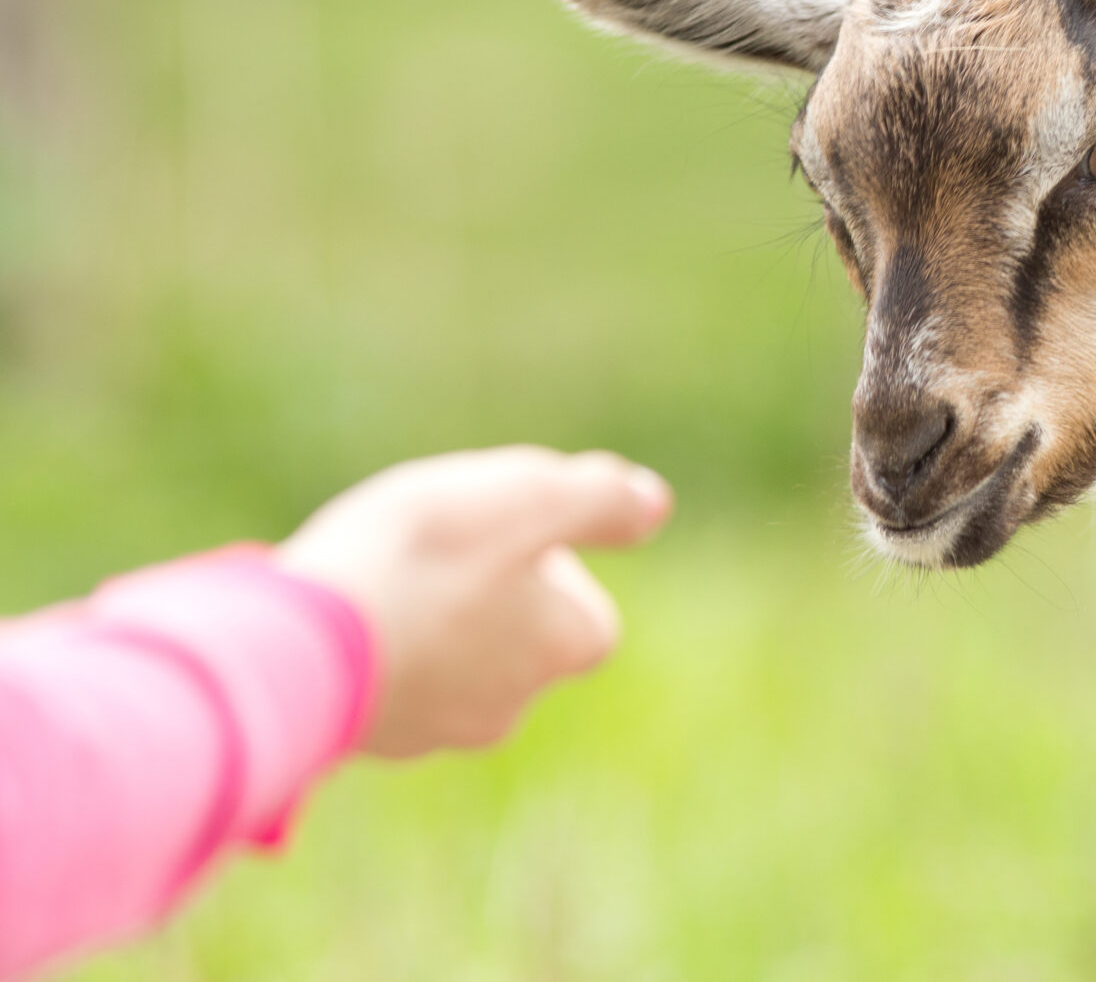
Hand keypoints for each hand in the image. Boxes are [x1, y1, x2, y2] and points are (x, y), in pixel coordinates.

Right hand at [276, 446, 671, 758]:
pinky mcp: (361, 741)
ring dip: (426, 625)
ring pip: (448, 670)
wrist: (302, 636)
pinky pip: (382, 688)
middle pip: (517, 646)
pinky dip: (371, 653)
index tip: (509, 534)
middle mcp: (506, 706)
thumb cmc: (426, 554)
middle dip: (487, 599)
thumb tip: (653, 504)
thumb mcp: (531, 495)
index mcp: (561, 648)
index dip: (557, 570)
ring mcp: (430, 731)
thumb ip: (601, 499)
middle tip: (438, 548)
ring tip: (383, 576)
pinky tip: (336, 614)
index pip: (587, 618)